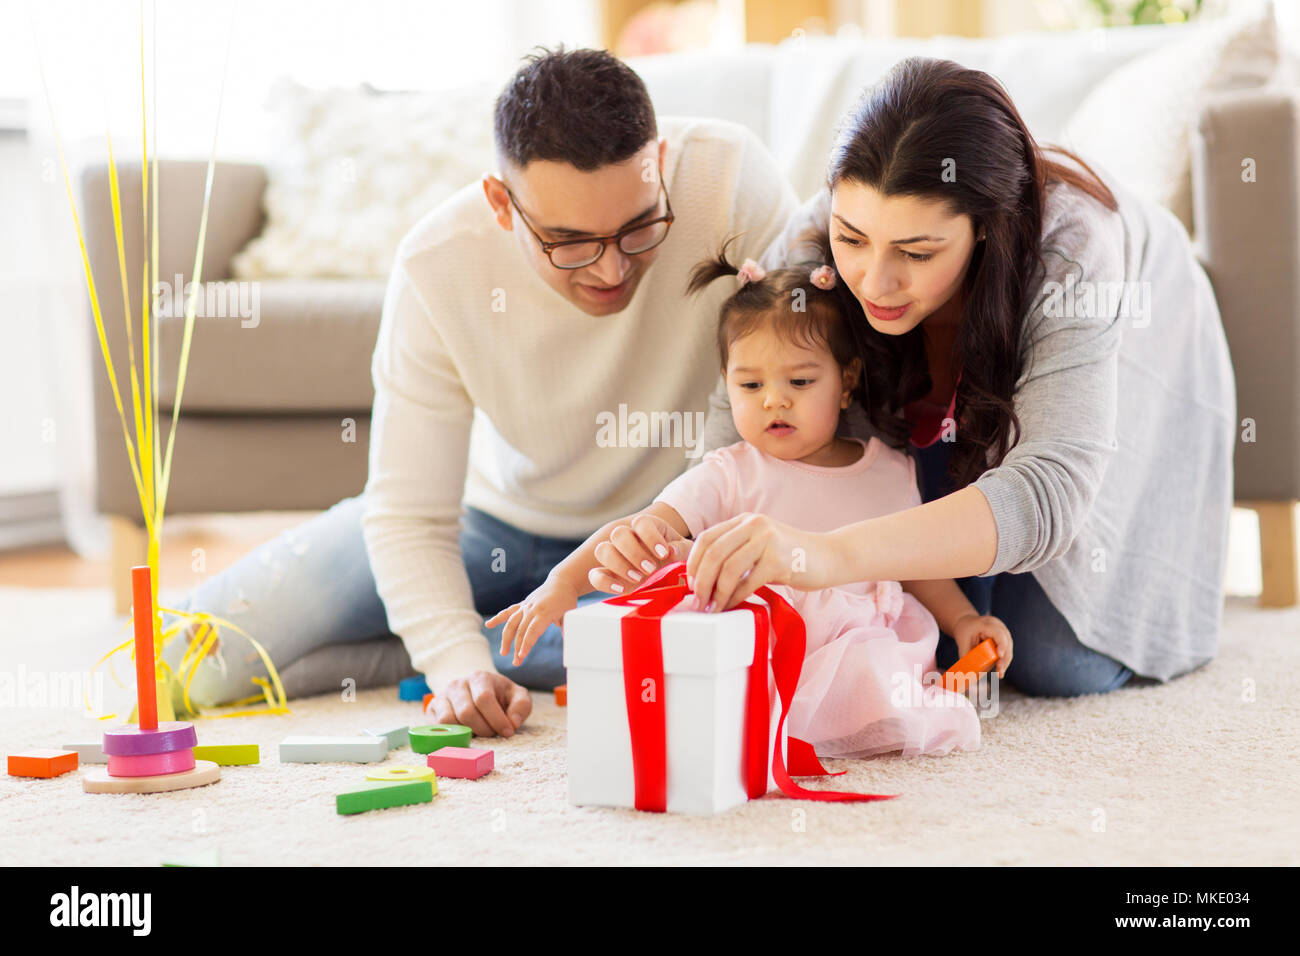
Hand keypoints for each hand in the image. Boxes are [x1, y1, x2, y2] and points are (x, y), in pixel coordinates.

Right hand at [427, 670, 531, 737]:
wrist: (475, 692)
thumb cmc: (499, 697)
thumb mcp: (516, 697)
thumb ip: (521, 706)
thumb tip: (512, 723)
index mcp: (480, 678)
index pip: (484, 698)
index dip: (496, 719)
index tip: (508, 732)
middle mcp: (458, 684)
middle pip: (467, 712)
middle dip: (484, 729)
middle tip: (493, 733)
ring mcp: (443, 696)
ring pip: (449, 721)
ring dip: (467, 733)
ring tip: (479, 732)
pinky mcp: (433, 709)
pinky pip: (437, 726)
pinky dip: (452, 735)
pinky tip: (465, 734)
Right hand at [486, 576, 580, 664]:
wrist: (561, 582)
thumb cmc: (567, 600)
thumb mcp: (570, 614)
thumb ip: (566, 628)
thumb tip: (569, 643)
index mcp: (544, 612)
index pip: (532, 631)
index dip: (526, 644)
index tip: (521, 656)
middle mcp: (531, 609)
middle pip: (521, 631)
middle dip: (517, 648)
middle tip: (516, 663)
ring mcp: (525, 606)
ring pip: (511, 623)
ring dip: (506, 639)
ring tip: (504, 653)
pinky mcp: (523, 604)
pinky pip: (508, 611)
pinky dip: (498, 618)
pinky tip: (488, 625)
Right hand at [587, 514, 691, 592]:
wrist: (665, 571)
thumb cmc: (674, 556)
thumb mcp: (684, 551)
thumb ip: (681, 549)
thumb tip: (671, 551)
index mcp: (646, 526)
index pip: (641, 522)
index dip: (651, 537)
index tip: (663, 554)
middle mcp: (627, 537)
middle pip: (618, 534)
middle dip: (634, 553)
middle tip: (650, 569)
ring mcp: (614, 554)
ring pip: (602, 550)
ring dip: (619, 564)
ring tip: (638, 578)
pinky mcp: (607, 574)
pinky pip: (594, 575)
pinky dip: (605, 582)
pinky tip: (622, 589)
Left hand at [685, 512, 822, 612]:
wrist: (829, 556)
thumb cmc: (791, 557)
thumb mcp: (759, 547)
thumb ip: (735, 555)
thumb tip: (703, 580)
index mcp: (744, 521)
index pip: (706, 539)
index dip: (692, 564)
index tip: (690, 585)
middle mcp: (753, 525)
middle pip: (713, 553)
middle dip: (700, 581)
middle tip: (698, 601)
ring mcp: (767, 540)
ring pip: (728, 569)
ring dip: (717, 593)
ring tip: (713, 608)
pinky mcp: (779, 560)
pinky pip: (748, 582)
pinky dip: (736, 597)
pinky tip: (733, 606)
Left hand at [952, 613, 1012, 678]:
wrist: (967, 622)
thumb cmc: (964, 632)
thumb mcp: (962, 643)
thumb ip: (966, 657)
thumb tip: (969, 675)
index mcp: (986, 624)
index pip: (998, 634)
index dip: (1001, 645)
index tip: (999, 655)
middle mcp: (998, 625)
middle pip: (1006, 642)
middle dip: (1004, 659)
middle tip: (999, 673)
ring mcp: (1003, 630)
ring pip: (1009, 647)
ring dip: (1005, 661)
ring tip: (1000, 674)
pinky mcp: (1005, 637)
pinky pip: (1007, 649)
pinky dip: (1004, 660)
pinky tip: (1000, 670)